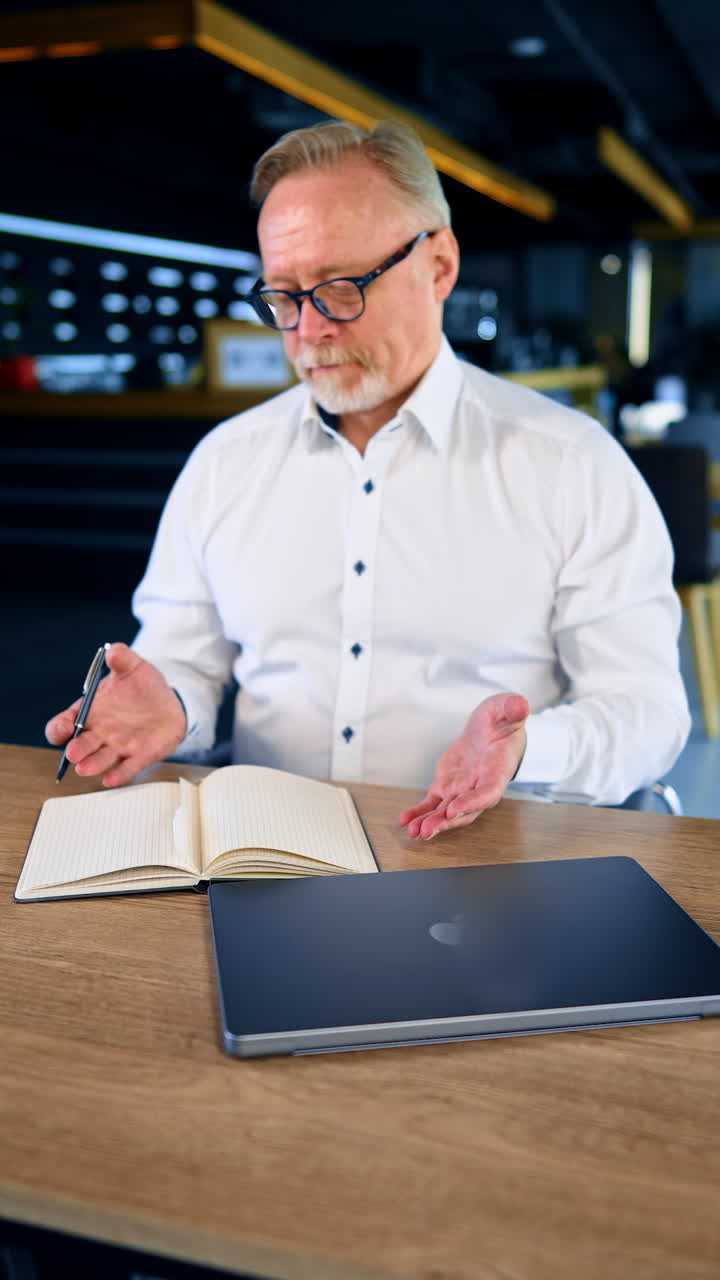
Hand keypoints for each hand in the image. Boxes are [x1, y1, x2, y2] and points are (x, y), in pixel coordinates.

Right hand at [45, 643, 186, 787]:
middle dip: (75, 750)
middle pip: (80, 745)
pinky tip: (111, 779)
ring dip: (92, 765)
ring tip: (85, 769)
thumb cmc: (143, 687)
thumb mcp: (133, 667)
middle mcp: (99, 733)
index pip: (64, 723)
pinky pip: (126, 768)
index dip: (60, 727)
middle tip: (73, 752)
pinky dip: (118, 775)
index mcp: (89, 712)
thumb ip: (121, 658)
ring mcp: (118, 746)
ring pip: (100, 760)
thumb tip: (114, 651)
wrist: (170, 703)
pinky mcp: (138, 756)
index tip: (62, 727)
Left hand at [399, 692, 529, 839]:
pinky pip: (432, 803)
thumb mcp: (506, 709)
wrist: (490, 731)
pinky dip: (419, 812)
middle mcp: (480, 785)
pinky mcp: (446, 786)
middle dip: (446, 822)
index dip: (472, 802)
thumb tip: (520, 705)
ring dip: (431, 822)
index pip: (487, 793)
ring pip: (446, 811)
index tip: (455, 809)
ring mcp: (462, 788)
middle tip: (427, 830)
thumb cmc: (502, 723)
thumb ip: (513, 709)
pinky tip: (405, 821)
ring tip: (413, 831)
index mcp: (497, 770)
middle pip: (464, 810)